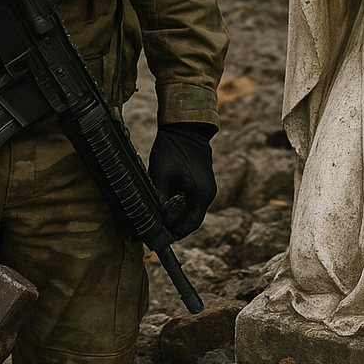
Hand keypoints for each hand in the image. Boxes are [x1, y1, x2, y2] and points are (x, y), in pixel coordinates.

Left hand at [148, 122, 216, 240]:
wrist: (186, 126)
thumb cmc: (172, 148)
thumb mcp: (161, 173)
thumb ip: (160, 198)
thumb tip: (156, 219)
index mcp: (200, 195)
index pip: (188, 226)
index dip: (172, 234)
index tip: (157, 238)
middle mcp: (207, 194)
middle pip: (190, 220)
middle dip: (174, 226)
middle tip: (155, 230)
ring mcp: (206, 188)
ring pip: (191, 211)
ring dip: (176, 216)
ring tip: (158, 218)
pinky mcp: (202, 181)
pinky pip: (191, 200)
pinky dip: (180, 205)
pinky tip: (165, 203)